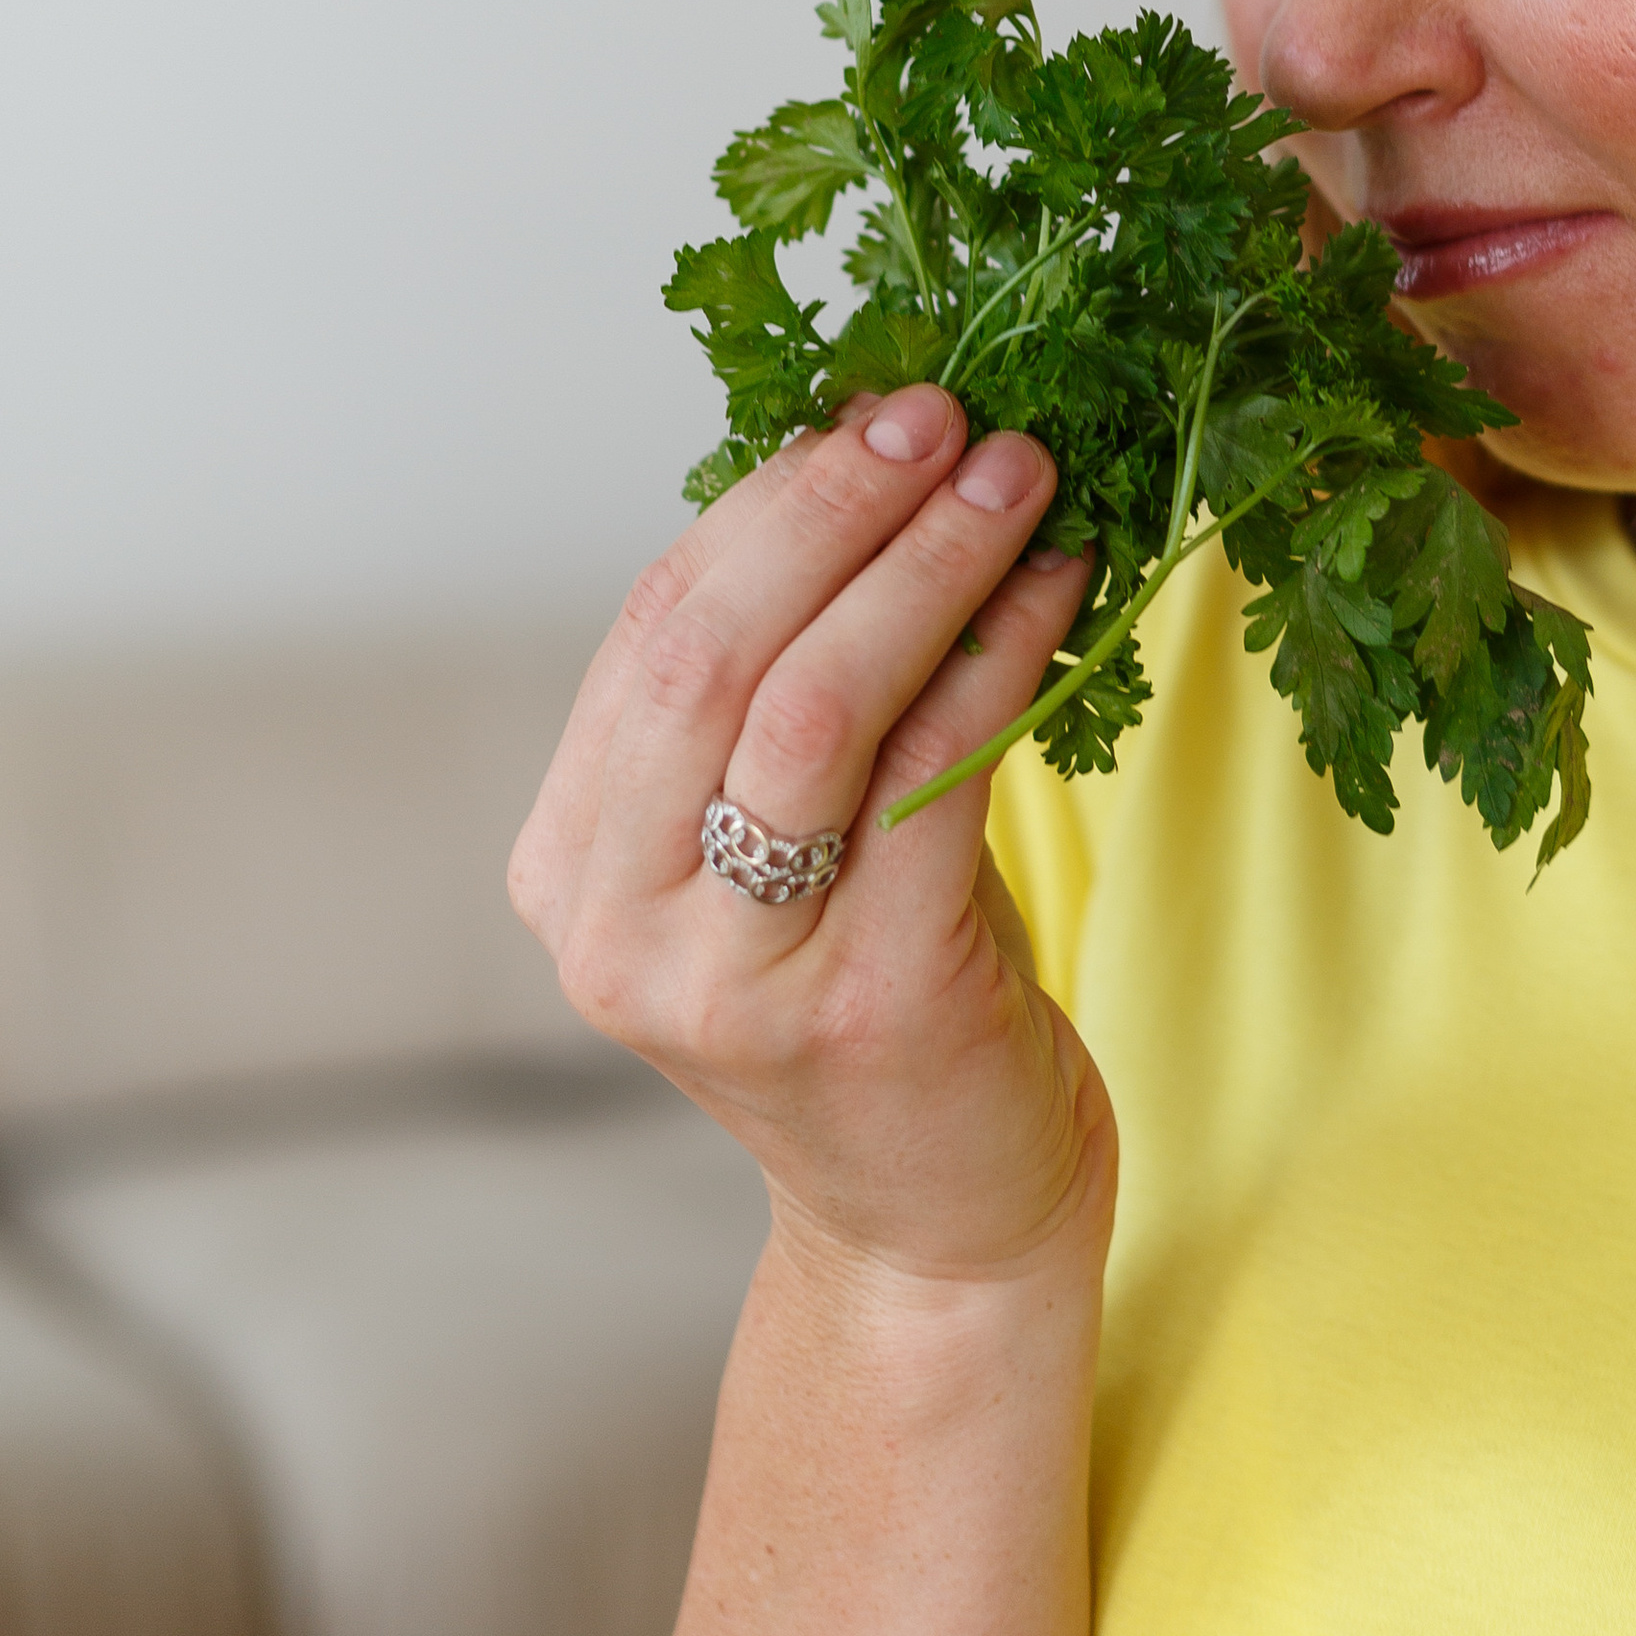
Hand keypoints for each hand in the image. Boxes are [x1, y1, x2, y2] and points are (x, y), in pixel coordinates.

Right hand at [509, 387, 1112, 1289]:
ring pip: (817, 706)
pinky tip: (1064, 588)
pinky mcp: (876, 1002)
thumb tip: (869, 455)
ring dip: (929, 564)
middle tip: (944, 419)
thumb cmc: (874, 996)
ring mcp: (741, 979)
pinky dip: (1005, 655)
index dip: (765, 504)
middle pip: (712, 656)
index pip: (651, 637)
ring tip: (1022, 475)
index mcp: (572, 871)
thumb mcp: (777, 847)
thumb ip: (778, 696)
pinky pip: (940, 776)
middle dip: (835, 511)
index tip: (873, 409)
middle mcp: (624, 931)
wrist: (936, 1226)